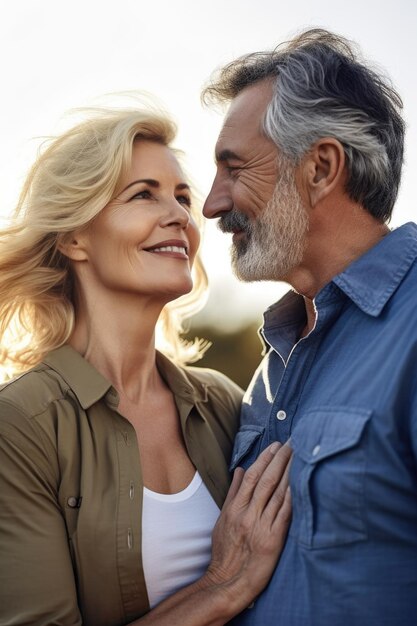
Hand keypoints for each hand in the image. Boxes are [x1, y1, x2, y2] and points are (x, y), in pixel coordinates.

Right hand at [204, 442, 291, 614]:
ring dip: (290, 473)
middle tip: (292, 443)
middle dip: (280, 459)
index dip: (265, 458)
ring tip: (300, 456)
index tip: (276, 445)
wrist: (228, 581)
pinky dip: (293, 498)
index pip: (252, 477)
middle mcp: (248, 514)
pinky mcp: (274, 541)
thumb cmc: (225, 551)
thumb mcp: (223, 519)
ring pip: (278, 494)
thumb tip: (241, 470)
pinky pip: (285, 514)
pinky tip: (300, 484)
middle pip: (267, 481)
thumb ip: (233, 493)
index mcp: (235, 508)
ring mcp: (261, 527)